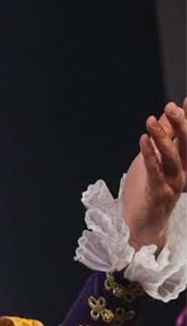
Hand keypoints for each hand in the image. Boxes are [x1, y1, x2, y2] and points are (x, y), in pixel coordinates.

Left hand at [122, 99, 186, 249]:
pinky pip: (155, 171)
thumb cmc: (148, 192)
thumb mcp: (155, 160)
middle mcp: (184, 172)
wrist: (143, 226)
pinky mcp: (159, 193)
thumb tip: (165, 115)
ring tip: (150, 121)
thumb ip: (163, 140)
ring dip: (162, 137)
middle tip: (172, 107)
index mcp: (184, 164)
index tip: (186, 99)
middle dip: (181, 124)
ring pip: (171, 157)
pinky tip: (144, 140)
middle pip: (186, 145)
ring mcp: (173, 184)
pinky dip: (150, 154)